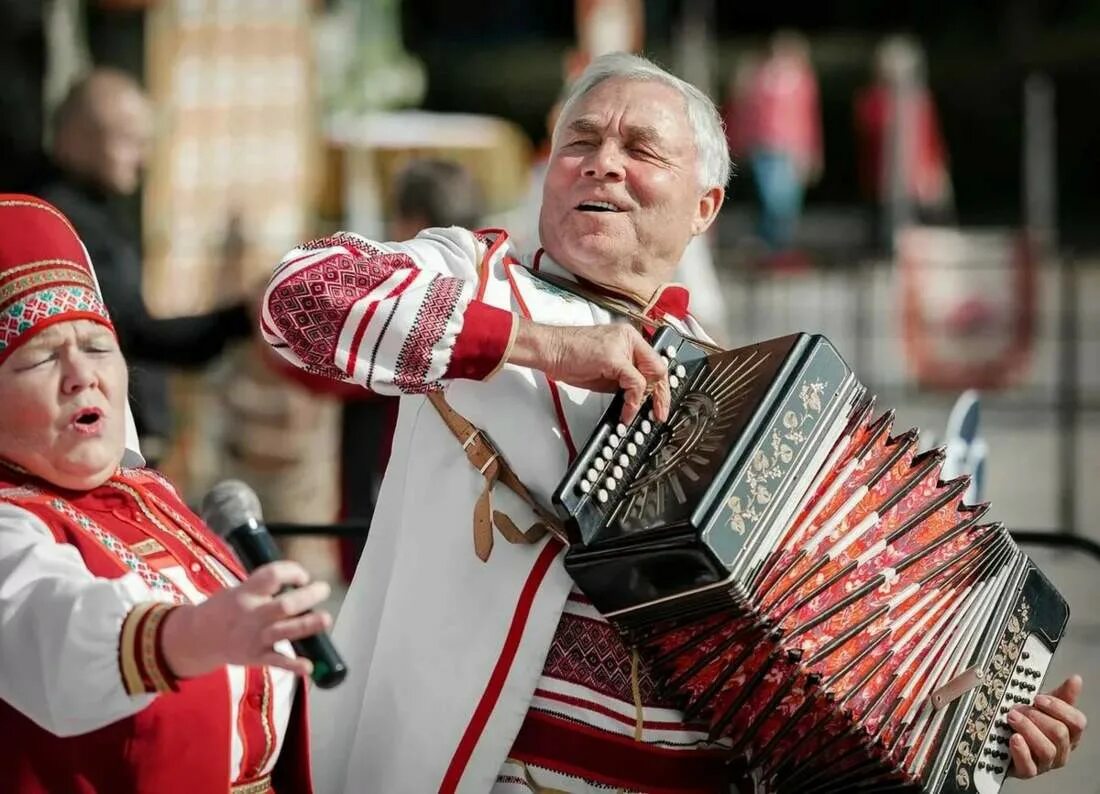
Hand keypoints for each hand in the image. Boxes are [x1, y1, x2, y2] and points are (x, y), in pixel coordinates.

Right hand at [160, 561, 331, 678]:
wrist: (198, 637)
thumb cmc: (226, 609)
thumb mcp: (239, 590)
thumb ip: (266, 588)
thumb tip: (302, 585)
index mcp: (247, 592)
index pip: (272, 575)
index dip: (292, 571)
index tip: (303, 576)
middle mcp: (251, 614)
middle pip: (284, 605)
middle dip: (308, 597)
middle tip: (323, 590)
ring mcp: (254, 637)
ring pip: (284, 631)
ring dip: (307, 625)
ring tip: (325, 618)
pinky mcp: (256, 656)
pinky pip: (277, 661)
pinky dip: (294, 665)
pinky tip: (308, 666)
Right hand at [508, 320, 669, 422]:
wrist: (550, 349)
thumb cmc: (570, 357)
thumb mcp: (605, 368)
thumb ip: (623, 378)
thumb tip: (637, 396)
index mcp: (628, 338)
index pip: (654, 362)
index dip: (660, 385)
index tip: (660, 402)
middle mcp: (629, 339)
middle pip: (658, 368)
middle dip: (661, 395)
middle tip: (659, 414)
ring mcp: (622, 346)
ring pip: (651, 375)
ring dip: (647, 401)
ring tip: (638, 415)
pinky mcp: (614, 358)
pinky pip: (635, 383)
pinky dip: (633, 401)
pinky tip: (626, 411)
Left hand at [1008, 675, 1086, 778]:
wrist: (1003, 741)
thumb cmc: (1028, 723)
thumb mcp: (1042, 707)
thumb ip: (1060, 695)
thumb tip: (1076, 680)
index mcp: (1069, 733)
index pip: (1077, 722)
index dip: (1058, 708)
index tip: (1037, 698)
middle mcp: (1061, 750)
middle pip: (1060, 733)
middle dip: (1037, 717)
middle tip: (1018, 708)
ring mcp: (1045, 763)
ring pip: (1046, 749)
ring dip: (1027, 729)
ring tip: (1011, 717)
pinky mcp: (1027, 772)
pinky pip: (1029, 766)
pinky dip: (1021, 751)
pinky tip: (1014, 738)